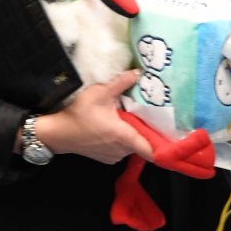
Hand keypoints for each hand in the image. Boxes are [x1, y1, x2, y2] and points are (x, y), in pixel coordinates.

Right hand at [36, 69, 153, 163]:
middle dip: (146, 129)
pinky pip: (122, 149)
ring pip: (132, 145)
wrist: (57, 134)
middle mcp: (122, 151)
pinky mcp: (107, 158)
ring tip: (131, 118)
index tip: (173, 136)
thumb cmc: (77, 114)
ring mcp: (114, 156)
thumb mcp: (99, 93)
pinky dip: (122, 139)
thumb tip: (139, 72)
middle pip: (143, 143)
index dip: (164, 146)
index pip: (152, 150)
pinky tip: (116, 127)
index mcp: (124, 136)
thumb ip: (121, 83)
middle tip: (149, 114)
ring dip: (133, 133)